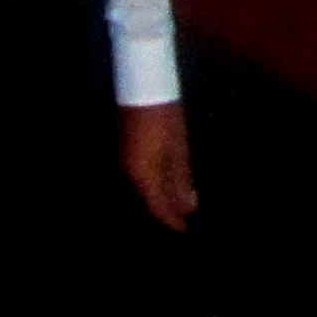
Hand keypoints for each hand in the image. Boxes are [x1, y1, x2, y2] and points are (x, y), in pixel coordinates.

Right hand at [122, 102, 196, 229]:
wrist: (142, 86)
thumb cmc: (164, 116)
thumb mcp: (178, 147)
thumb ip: (181, 178)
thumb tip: (188, 206)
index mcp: (143, 174)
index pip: (158, 207)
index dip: (171, 220)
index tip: (184, 230)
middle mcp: (131, 172)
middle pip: (151, 199)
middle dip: (168, 209)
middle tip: (186, 217)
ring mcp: (128, 161)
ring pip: (147, 187)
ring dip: (164, 195)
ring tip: (182, 201)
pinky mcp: (129, 150)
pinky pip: (144, 175)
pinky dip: (159, 182)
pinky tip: (171, 181)